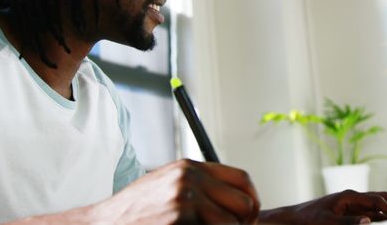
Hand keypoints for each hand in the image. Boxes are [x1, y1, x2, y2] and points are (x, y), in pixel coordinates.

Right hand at [94, 159, 260, 224]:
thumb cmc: (134, 213)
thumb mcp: (167, 186)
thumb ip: (200, 186)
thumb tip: (240, 202)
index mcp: (190, 167)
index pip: (242, 179)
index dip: (252, 201)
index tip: (249, 218)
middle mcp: (190, 177)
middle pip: (245, 203)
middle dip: (245, 224)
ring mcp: (184, 198)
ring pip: (233, 224)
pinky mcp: (179, 219)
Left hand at [260, 189, 386, 224]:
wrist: (295, 218)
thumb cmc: (309, 219)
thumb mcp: (328, 223)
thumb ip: (348, 222)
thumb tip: (368, 221)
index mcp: (349, 196)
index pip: (376, 200)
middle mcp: (352, 197)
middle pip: (380, 197)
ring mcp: (351, 203)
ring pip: (376, 204)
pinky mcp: (349, 211)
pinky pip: (369, 211)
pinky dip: (380, 216)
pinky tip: (386, 223)